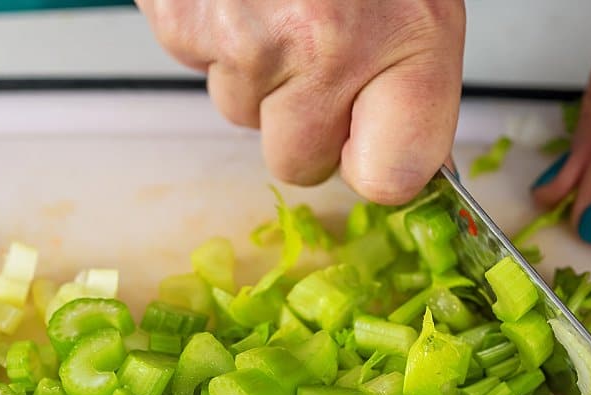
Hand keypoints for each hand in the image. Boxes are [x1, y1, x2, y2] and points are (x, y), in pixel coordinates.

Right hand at [135, 0, 465, 204]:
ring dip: (256, 69)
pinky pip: (196, 63)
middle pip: (299, 161)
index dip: (377, 163)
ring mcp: (242, 38)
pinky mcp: (179, 21)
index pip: (391, 176)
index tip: (376, 145)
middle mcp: (323, 45)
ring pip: (241, 113)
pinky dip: (211, 31)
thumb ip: (411, 70)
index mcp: (405, 34)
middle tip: (317, 42)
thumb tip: (404, 153)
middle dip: (302, 119)